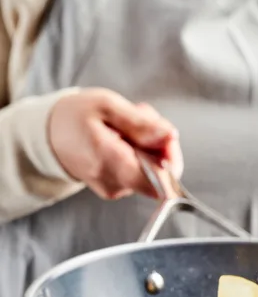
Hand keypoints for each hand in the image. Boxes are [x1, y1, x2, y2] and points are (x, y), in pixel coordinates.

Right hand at [49, 89, 182, 200]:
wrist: (48, 135)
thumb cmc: (75, 116)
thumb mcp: (107, 106)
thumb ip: (141, 123)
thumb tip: (170, 136)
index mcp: (111, 163)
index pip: (163, 179)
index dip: (171, 156)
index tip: (161, 132)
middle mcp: (116, 184)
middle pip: (161, 173)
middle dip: (158, 142)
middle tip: (139, 116)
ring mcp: (116, 189)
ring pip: (152, 170)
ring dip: (148, 144)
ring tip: (125, 124)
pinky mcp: (117, 188)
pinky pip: (141, 171)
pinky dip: (138, 152)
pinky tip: (122, 136)